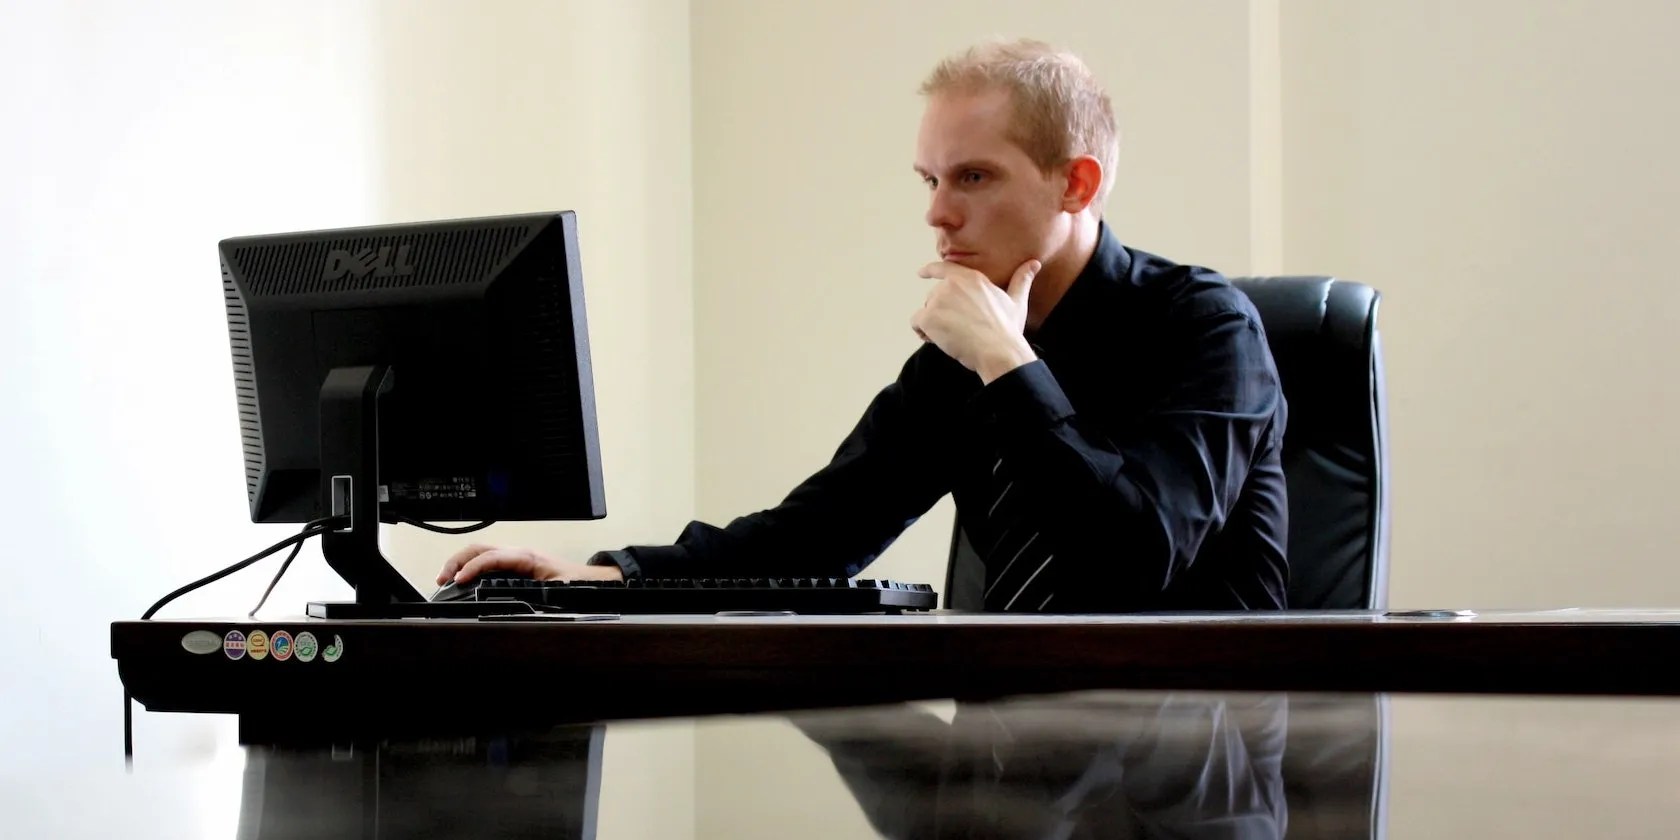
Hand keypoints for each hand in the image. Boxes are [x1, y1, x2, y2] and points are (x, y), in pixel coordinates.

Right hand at [436, 543, 623, 584]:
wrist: (587, 581)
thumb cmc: (573, 582)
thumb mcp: (557, 590)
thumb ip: (539, 595)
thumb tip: (522, 602)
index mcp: (526, 557)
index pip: (492, 557)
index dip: (473, 567)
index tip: (459, 580)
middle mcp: (517, 553)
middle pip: (479, 548)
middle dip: (457, 561)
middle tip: (442, 580)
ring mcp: (513, 557)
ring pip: (480, 552)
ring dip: (460, 563)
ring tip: (445, 580)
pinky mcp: (512, 565)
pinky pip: (485, 561)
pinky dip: (469, 567)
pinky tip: (461, 580)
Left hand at [912, 258, 1039, 382]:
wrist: (998, 350)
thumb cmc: (1008, 329)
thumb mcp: (1017, 301)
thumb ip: (1021, 279)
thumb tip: (1034, 264)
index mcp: (971, 277)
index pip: (944, 268)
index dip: (930, 270)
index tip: (921, 273)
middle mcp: (952, 284)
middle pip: (934, 296)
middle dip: (941, 313)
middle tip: (959, 329)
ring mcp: (938, 300)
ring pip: (926, 311)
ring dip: (933, 324)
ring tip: (952, 337)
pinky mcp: (928, 317)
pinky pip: (916, 323)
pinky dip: (923, 333)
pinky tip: (938, 341)